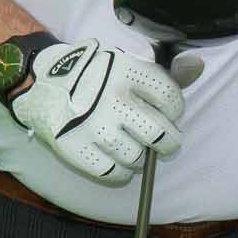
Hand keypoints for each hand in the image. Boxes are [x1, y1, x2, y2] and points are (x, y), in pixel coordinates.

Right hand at [10, 39, 183, 185]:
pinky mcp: (76, 148)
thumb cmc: (92, 75)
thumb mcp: (125, 63)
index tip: (166, 113)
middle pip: (159, 134)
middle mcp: (112, 97)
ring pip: (137, 158)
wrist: (40, 83)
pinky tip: (118, 162)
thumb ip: (163, 71)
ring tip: (133, 148)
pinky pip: (113, 174)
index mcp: (126, 70)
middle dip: (166, 142)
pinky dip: (120, 173)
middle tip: (161, 141)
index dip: (174, 110)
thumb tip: (197, 66)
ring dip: (141, 158)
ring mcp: (93, 125)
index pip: (170, 98)